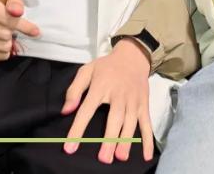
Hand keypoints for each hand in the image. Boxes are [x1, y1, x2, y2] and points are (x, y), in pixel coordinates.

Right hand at [0, 0, 39, 61]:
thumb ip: (15, 2)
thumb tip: (17, 12)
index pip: (2, 15)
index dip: (20, 24)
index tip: (35, 31)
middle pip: (3, 33)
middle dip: (13, 33)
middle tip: (13, 30)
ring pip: (1, 47)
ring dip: (9, 43)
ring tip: (6, 36)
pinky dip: (3, 53)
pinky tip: (1, 44)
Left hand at [62, 38, 152, 163]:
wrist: (133, 55)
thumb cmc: (106, 67)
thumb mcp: (87, 70)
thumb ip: (74, 90)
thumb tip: (66, 110)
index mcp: (101, 86)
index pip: (87, 109)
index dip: (78, 129)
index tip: (70, 147)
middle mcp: (118, 94)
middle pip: (114, 118)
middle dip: (110, 138)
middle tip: (104, 158)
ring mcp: (133, 100)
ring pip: (130, 122)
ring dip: (126, 140)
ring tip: (120, 157)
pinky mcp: (144, 104)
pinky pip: (147, 123)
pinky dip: (148, 140)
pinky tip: (146, 155)